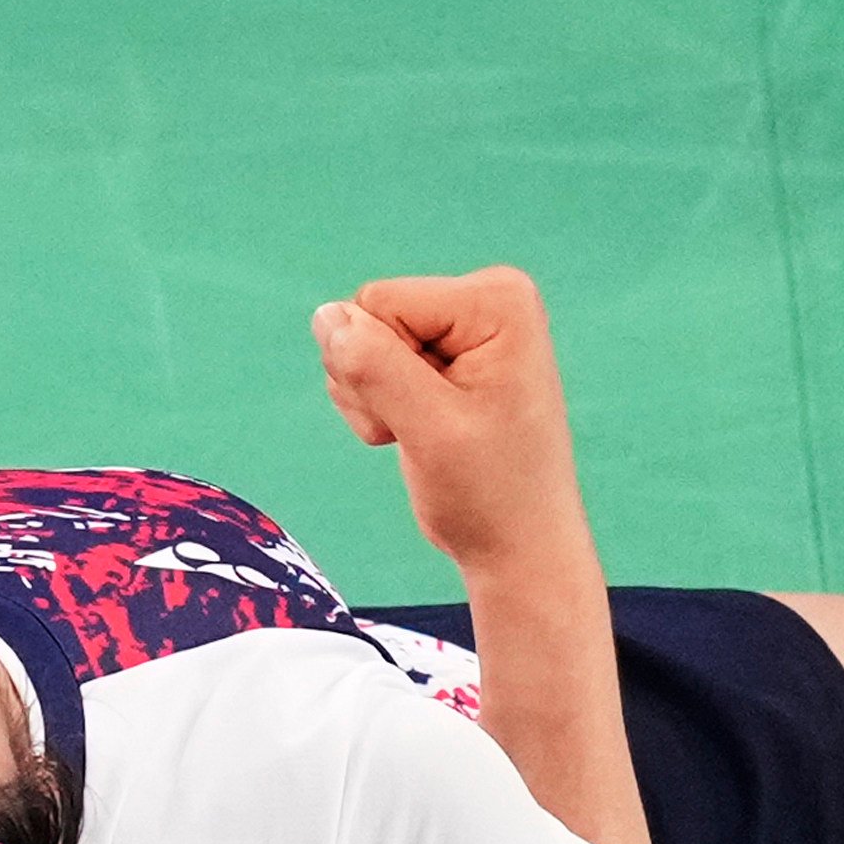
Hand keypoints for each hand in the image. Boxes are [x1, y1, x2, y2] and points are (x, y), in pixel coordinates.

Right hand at [312, 267, 591, 579]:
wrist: (516, 546)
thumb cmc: (490, 493)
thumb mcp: (430, 429)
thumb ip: (374, 366)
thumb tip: (326, 315)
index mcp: (496, 299)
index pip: (379, 301)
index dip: (381, 367)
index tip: (429, 416)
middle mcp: (483, 298)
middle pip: (369, 316)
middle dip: (376, 382)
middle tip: (425, 430)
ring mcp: (461, 326)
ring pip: (361, 344)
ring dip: (374, 401)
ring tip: (425, 436)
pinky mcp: (442, 355)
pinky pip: (369, 363)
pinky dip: (378, 408)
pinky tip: (418, 434)